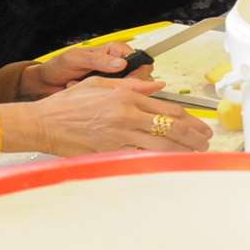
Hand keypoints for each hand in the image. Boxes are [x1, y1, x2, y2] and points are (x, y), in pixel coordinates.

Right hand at [12, 77, 211, 154]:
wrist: (43, 123)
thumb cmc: (67, 105)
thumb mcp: (100, 85)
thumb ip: (132, 86)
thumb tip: (157, 87)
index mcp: (126, 98)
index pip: (168, 109)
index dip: (190, 119)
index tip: (201, 125)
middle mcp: (127, 116)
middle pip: (170, 127)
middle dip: (193, 136)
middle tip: (206, 141)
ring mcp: (119, 136)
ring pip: (160, 145)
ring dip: (182, 150)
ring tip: (196, 153)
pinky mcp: (110, 152)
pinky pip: (140, 157)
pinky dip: (158, 160)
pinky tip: (171, 164)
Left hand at [19, 42, 145, 98]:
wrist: (45, 84)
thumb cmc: (59, 66)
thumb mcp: (77, 59)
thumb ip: (99, 60)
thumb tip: (121, 63)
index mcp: (113, 51)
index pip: (138, 59)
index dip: (138, 71)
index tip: (127, 80)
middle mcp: (115, 65)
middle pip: (137, 77)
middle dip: (121, 85)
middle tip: (105, 86)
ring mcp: (111, 81)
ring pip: (126, 91)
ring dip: (108, 92)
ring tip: (88, 87)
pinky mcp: (105, 95)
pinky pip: (113, 101)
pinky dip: (101, 100)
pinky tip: (86, 95)